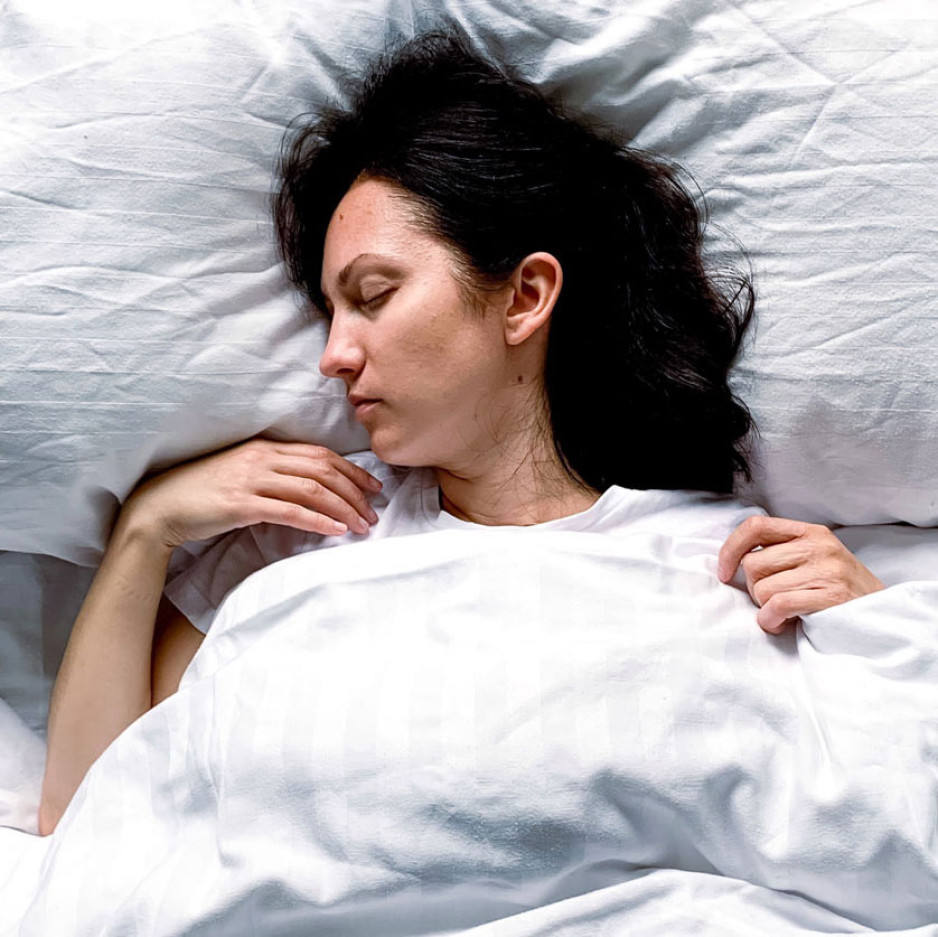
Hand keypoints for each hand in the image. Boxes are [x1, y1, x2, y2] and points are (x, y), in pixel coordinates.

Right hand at [122, 438, 382, 549]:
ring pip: (312, 490)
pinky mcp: (241, 504)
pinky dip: (318, 520)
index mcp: (265, 447)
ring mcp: (251, 479)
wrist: (159, 508)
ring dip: (343, 508)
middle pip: (323, 470)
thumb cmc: (202, 494)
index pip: (321, 454)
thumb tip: (312, 490)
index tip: (373, 487)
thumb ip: (275, 476)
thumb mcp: (243, 475)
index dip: (352, 471)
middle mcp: (262, 458)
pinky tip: (336, 531)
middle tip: (374, 513)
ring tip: (362, 526)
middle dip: (355, 492)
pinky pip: (290, 511)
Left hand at [717, 515, 885, 633]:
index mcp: (809, 532)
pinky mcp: (831, 595)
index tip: (724, 573)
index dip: (730, 549)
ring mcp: (826, 569)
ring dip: (763, 609)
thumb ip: (781, 554)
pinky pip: (777, 605)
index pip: (755, 526)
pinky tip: (780, 624)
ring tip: (782, 614)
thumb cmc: (837, 592)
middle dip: (753, 589)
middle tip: (772, 601)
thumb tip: (731, 561)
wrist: (881, 618)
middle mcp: (818, 545)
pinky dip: (770, 620)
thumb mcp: (813, 561)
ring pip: (762, 588)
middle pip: (753, 564)